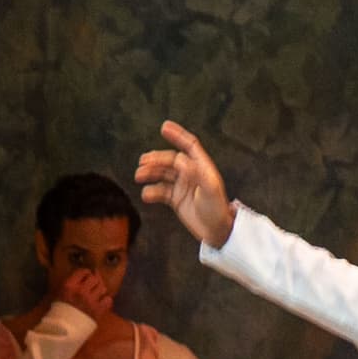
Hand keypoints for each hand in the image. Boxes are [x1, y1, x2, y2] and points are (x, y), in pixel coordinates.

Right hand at [136, 121, 234, 247]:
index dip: (178, 135)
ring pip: (162, 174)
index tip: (164, 127)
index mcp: (202, 167)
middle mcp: (191, 174)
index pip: (189, 145)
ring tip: (139, 175)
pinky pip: (160, 191)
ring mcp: (182, 186)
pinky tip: (146, 194)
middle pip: (170, 160)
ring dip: (150, 173)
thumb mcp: (210, 189)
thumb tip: (180, 160)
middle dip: (156, 159)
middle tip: (143, 162)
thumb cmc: (218, 210)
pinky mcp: (176, 199)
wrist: (217, 231)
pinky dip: (152, 191)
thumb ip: (196, 173)